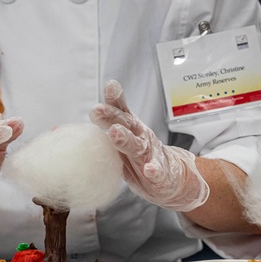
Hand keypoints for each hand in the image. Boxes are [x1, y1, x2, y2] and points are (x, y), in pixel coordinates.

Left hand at [89, 80, 208, 210]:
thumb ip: (110, 123)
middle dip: (111, 116)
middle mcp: (140, 136)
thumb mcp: (126, 135)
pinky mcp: (160, 173)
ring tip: (114, 133)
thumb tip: (87, 115)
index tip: (109, 85)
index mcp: (131, 127)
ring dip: (125, 139)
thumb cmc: (142, 153)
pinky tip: (150, 170)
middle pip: (126, 123)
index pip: (121, 110)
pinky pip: (157, 171)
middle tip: (97, 110)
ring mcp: (150, 154)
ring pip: (137, 145)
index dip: (114, 98)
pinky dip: (153, 170)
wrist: (173, 176)